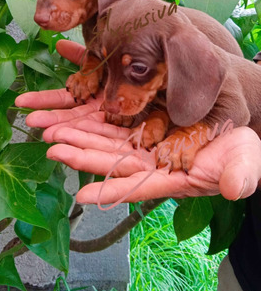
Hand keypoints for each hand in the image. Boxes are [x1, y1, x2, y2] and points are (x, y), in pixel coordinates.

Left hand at [15, 40, 260, 206]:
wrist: (234, 130)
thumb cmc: (242, 152)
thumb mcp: (244, 163)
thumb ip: (239, 176)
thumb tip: (234, 188)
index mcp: (172, 175)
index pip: (139, 185)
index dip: (113, 191)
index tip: (83, 196)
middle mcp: (151, 160)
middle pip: (111, 158)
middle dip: (81, 153)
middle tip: (52, 146)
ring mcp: (145, 139)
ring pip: (106, 136)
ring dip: (78, 133)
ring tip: (49, 129)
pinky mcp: (143, 119)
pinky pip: (114, 112)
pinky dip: (94, 104)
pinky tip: (74, 93)